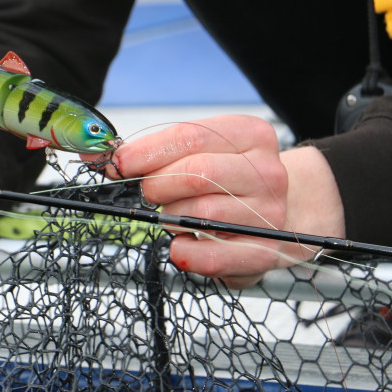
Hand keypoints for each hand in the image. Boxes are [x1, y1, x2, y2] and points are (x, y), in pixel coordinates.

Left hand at [98, 115, 344, 287]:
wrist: (291, 210)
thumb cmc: (232, 178)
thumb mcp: (204, 150)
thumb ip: (157, 151)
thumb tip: (100, 153)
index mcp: (250, 135)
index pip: (191, 136)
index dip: (146, 151)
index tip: (118, 163)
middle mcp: (267, 171)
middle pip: (196, 172)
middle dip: (157, 184)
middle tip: (148, 192)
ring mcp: (269, 213)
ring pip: (200, 212)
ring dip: (171, 217)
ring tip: (175, 215)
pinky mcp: (266, 252)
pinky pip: (214, 256)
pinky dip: (186, 253)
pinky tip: (179, 246)